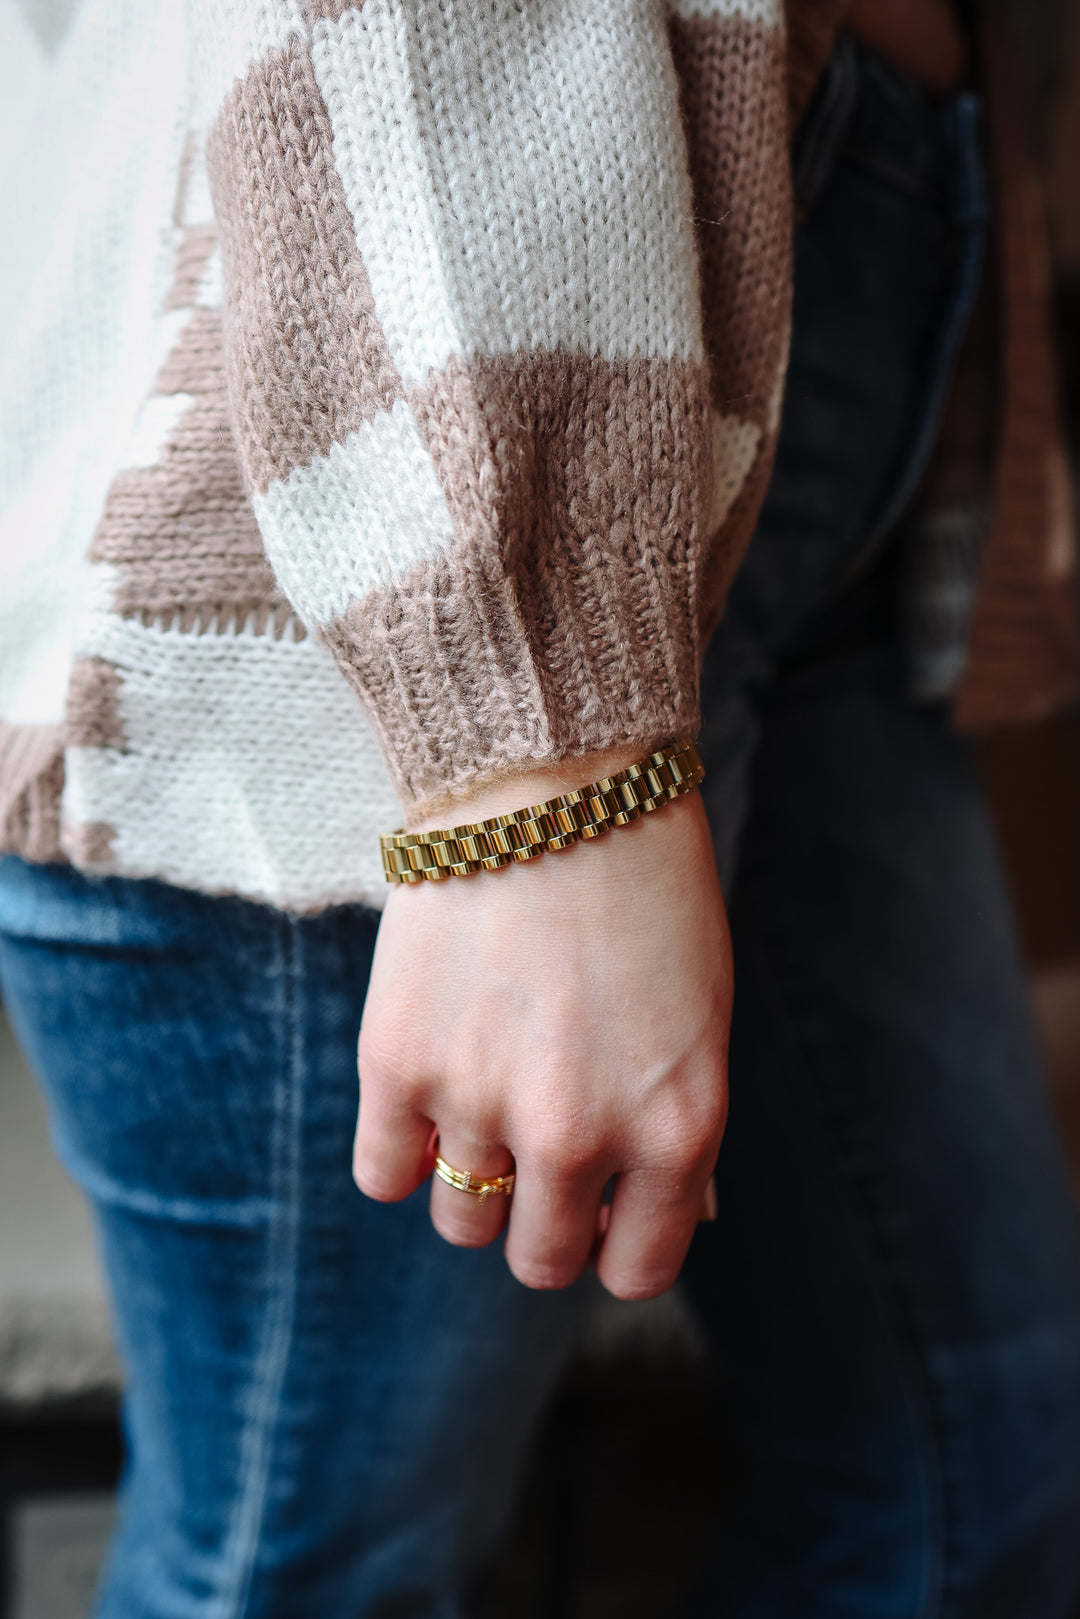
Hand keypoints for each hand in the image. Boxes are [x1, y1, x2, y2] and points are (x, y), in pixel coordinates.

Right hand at [353, 755, 731, 1298]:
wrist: (554, 778)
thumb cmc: (646, 889)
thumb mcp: (701, 1018)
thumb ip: (673, 1127)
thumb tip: (649, 1216)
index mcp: (677, 1131)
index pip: (635, 1272)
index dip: (617, 1245)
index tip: (603, 1210)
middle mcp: (579, 1137)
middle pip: (538, 1259)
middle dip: (544, 1218)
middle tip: (540, 1152)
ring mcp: (480, 1104)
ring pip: (461, 1220)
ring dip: (475, 1180)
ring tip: (484, 1099)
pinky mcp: (397, 1062)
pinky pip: (382, 1175)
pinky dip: (402, 1148)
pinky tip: (427, 1091)